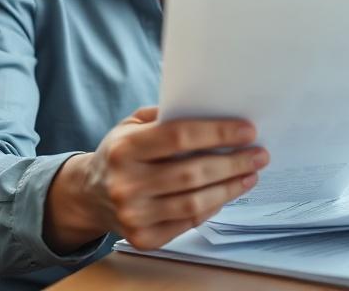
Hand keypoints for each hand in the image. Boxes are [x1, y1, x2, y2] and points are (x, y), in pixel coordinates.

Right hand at [44, 107, 268, 252]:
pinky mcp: (143, 238)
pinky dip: (213, 206)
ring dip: (231, 187)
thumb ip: (167, 116)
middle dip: (234, 162)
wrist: (89, 195)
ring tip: (251, 174)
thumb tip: (215, 111)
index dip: (218, 133)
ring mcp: (134, 215)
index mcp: (124, 148)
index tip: (248, 130)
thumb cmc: (121, 153)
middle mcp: (126, 184)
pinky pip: (189, 222)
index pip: (180, 136)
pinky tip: (228, 192)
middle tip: (260, 154)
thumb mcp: (133, 125)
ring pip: (195, 202)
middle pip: (193, 172)